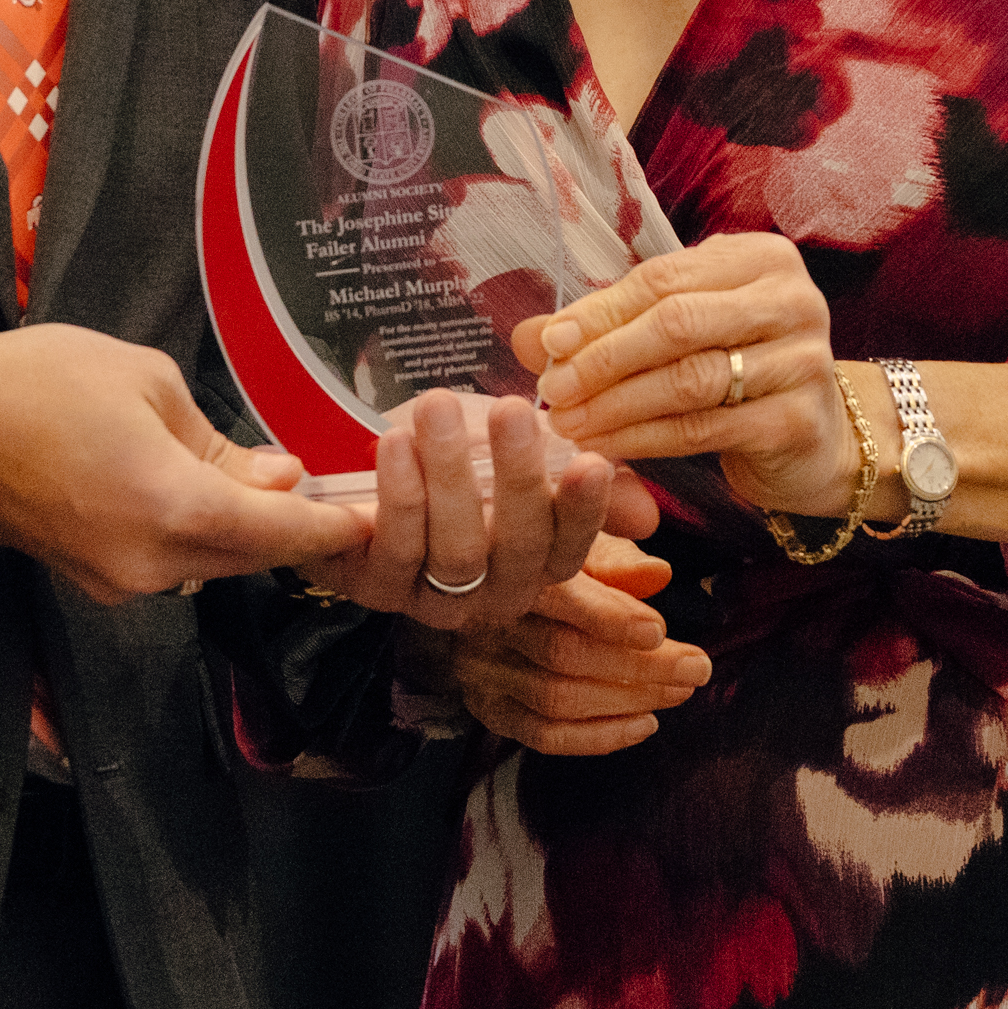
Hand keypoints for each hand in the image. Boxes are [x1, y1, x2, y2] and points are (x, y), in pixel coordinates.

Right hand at [0, 323, 373, 603]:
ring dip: (243, 527)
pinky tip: (207, 493)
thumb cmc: (34, 386)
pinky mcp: (91, 576)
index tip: (380, 520)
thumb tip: (274, 475)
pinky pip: (167, 558)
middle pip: (250, 553)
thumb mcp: (147, 382)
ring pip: (210, 559)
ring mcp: (117, 578)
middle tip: (339, 493)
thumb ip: (221, 441)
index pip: (282, 532)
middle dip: (293, 524)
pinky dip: (197, 531)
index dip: (336, 528)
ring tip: (274, 484)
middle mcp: (151, 562)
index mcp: (175, 508)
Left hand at [301, 388, 650, 630]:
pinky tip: (395, 446)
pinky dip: (397, 496)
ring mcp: (431, 597)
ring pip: (456, 550)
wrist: (360, 459)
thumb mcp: (521, 451)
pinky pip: (394, 549)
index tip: (590, 463)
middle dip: (519, 477)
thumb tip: (647, 518)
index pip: (571, 548)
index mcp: (535, 565)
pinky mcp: (374, 587)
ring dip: (450, 476)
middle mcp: (491, 593)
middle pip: (519, 548)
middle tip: (511, 411)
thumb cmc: (451, 453)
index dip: (583, 511)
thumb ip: (580, 478)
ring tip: (438, 411)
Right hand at [447, 534, 707, 755]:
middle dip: (640, 666)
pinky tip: (644, 724)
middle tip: (697, 668)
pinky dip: (601, 737)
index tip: (659, 630)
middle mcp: (489, 622)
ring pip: (557, 698)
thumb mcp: (578, 545)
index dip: (610, 618)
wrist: (483, 594)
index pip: (560, 597)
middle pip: (564, 654)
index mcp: (514, 571)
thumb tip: (659, 574)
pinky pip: (546, 737)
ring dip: (629, 701)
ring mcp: (483, 671)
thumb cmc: (546, 562)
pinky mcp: (490, 708)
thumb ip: (618, 559)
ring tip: (679, 692)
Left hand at [526, 234, 857, 525]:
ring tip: (568, 424)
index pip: (663, 279)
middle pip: (676, 323)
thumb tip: (530, 337)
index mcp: (759, 258)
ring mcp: (802, 359)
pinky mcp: (797, 419)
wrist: (816, 437)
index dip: (599, 312)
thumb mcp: (680, 332)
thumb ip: (611, 326)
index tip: (548, 343)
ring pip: (688, 379)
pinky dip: (644, 439)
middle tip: (552, 391)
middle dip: (603, 358)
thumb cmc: (739, 370)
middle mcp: (790, 299)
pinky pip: (703, 428)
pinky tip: (605, 448)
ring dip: (616, 404)